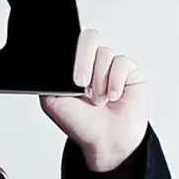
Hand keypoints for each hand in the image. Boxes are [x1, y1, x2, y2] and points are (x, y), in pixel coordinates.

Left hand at [39, 29, 147, 172]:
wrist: (104, 142)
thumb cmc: (80, 122)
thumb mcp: (52, 101)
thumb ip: (48, 77)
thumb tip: (49, 61)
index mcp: (72, 63)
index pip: (70, 39)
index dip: (70, 50)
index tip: (68, 73)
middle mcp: (93, 60)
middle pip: (89, 37)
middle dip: (83, 60)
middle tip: (81, 83)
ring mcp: (111, 65)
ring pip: (105, 53)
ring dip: (99, 80)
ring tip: (98, 100)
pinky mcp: (130, 72)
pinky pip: (122, 63)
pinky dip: (115, 82)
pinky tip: (112, 97)